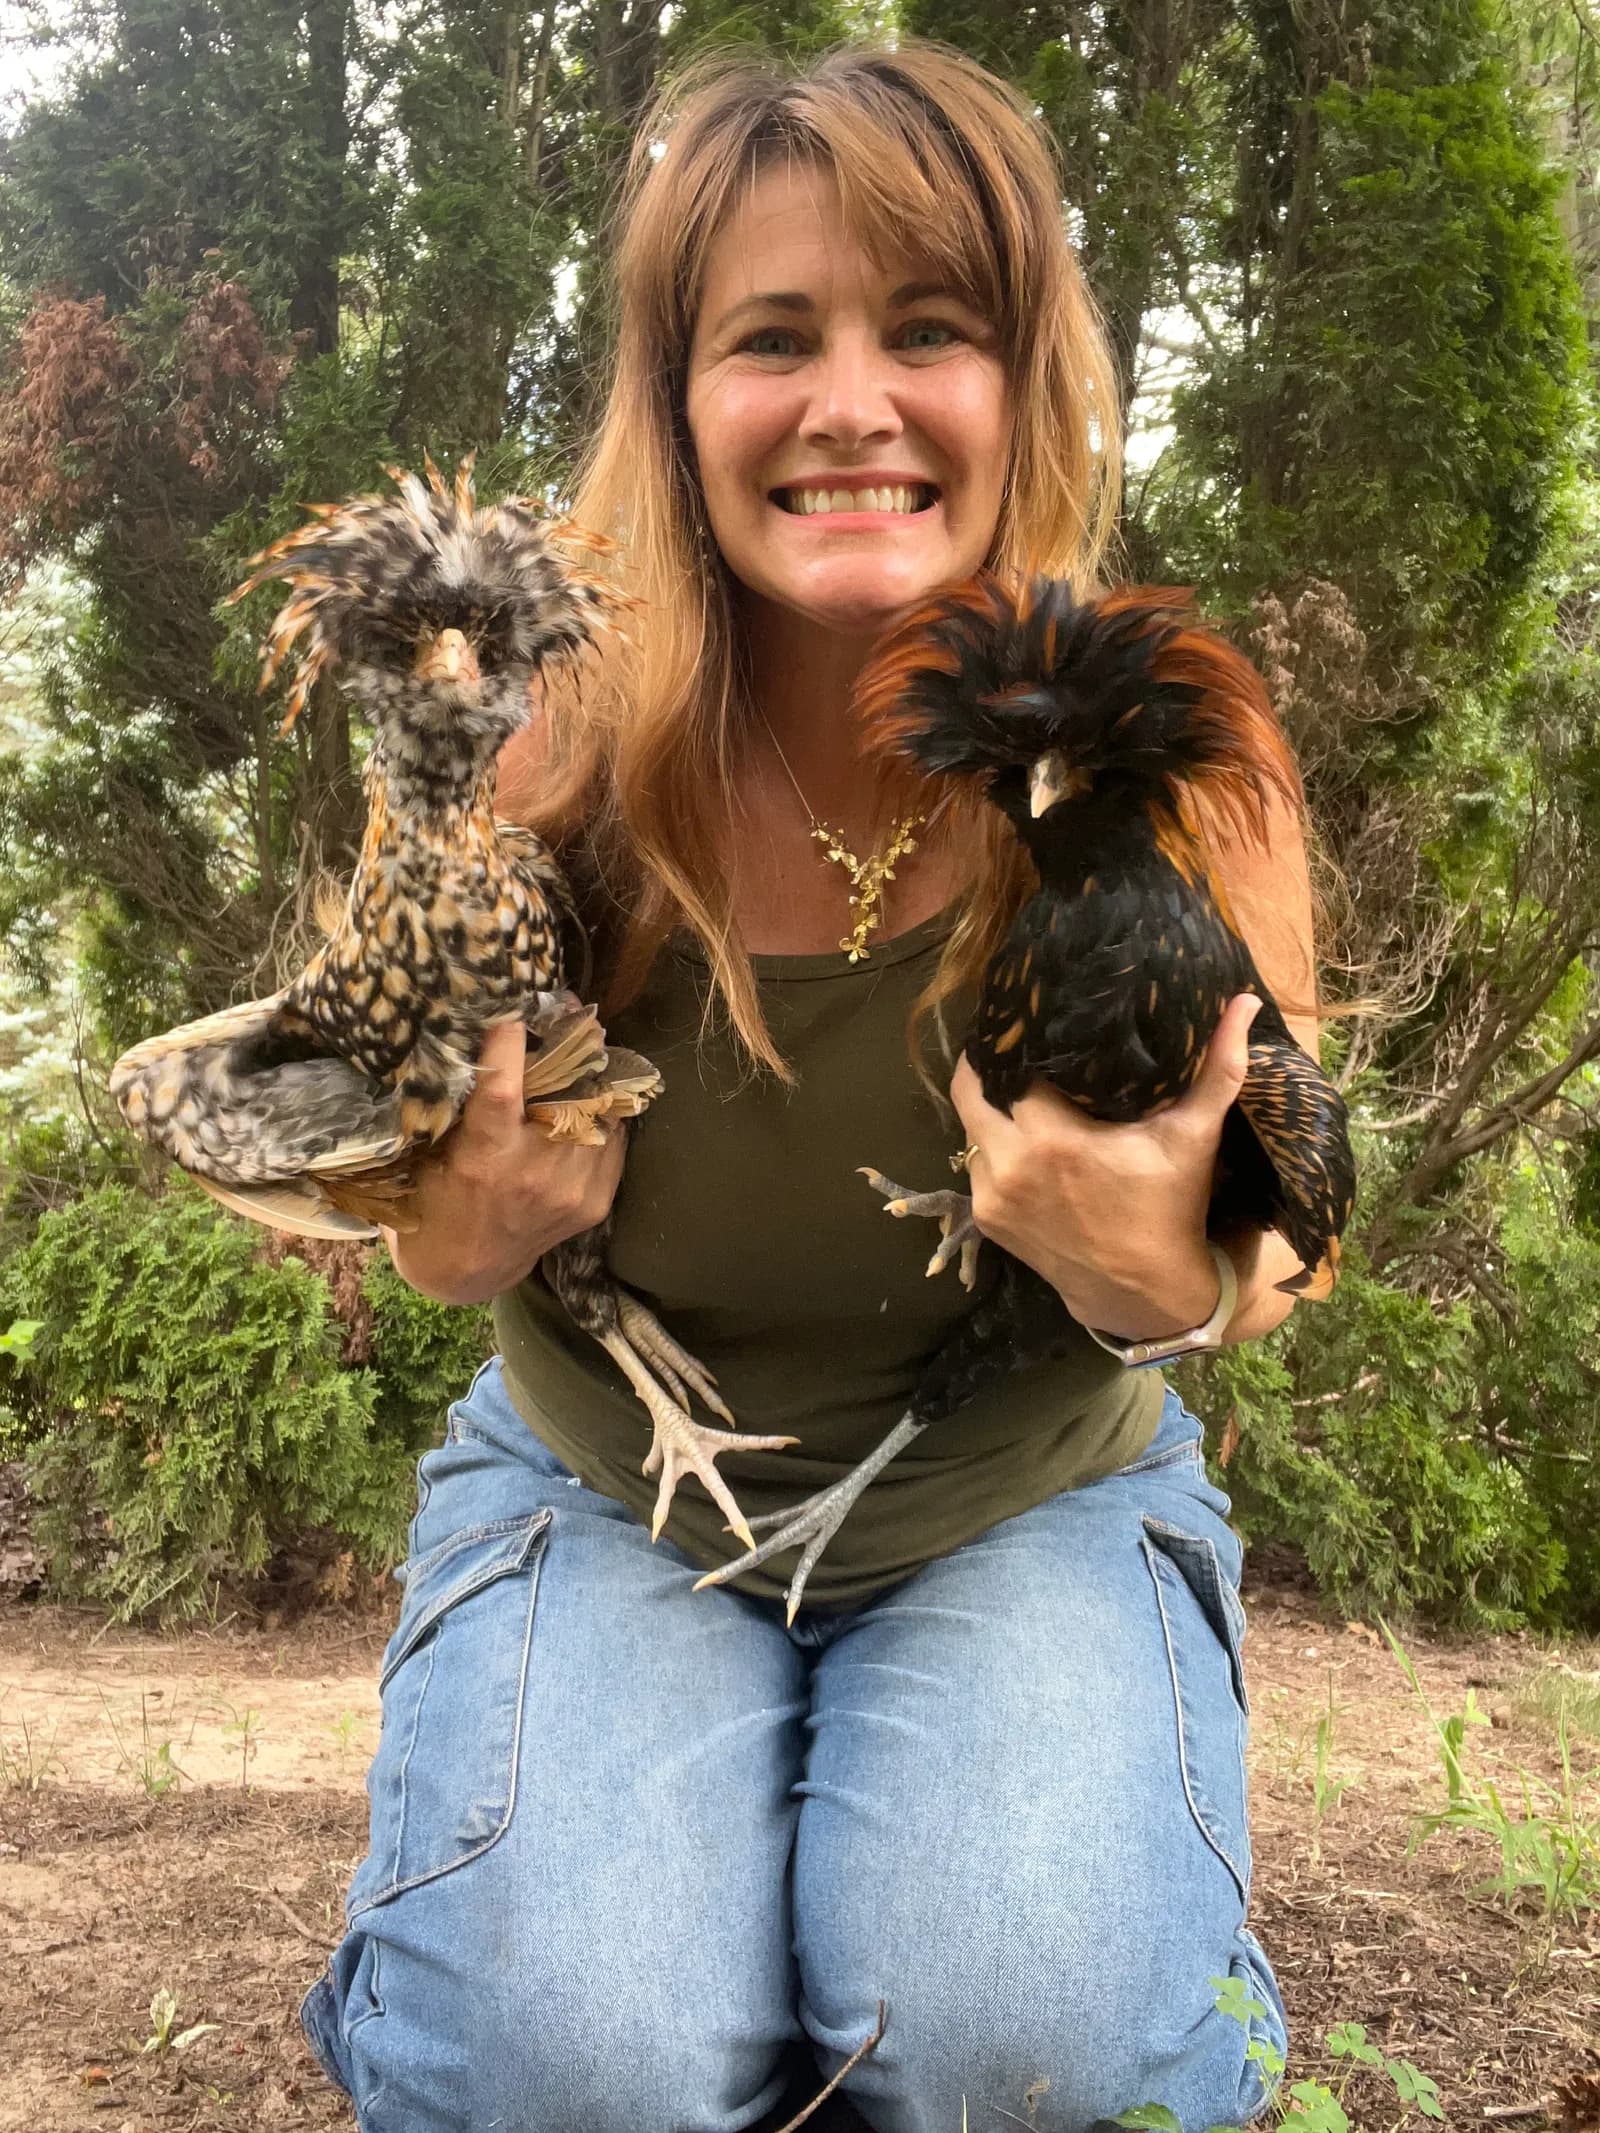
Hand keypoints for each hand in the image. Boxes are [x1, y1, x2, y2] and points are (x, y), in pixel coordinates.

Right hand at [382, 1020, 625, 1305]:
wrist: (469, 1263)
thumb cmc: (440, 1194)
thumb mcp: (433, 1149)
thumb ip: (457, 1103)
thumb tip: (475, 1034)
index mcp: (484, 1159)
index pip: (504, 1090)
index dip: (512, 1044)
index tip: (515, 1009)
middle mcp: (533, 1175)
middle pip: (568, 1093)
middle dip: (572, 1048)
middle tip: (570, 1015)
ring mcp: (571, 1190)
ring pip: (599, 1112)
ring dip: (592, 1080)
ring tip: (582, 1053)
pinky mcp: (595, 1202)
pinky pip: (614, 1140)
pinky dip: (604, 1115)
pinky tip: (591, 1100)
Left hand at [950, 992, 1262, 1340]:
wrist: (1145, 1292)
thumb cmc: (1171, 1207)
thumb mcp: (1194, 1137)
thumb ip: (1218, 1069)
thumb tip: (1245, 1001)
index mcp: (1054, 1137)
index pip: (1010, 1064)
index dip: (1017, 1039)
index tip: (1030, 1020)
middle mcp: (1012, 1163)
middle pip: (971, 1089)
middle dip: (989, 1066)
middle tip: (1013, 1046)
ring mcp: (992, 1193)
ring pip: (970, 1128)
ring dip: (989, 1108)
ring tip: (1014, 1086)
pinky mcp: (987, 1218)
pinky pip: (977, 1164)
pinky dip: (994, 1147)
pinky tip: (1019, 1137)